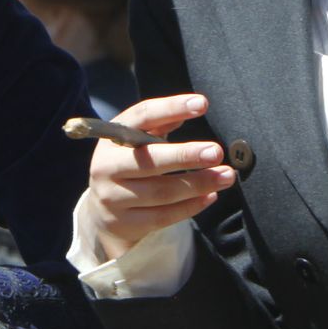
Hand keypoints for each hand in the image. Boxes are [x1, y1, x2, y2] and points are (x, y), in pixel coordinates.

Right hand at [78, 94, 234, 261]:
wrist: (101, 211)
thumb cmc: (128, 165)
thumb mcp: (136, 141)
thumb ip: (158, 124)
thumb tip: (186, 110)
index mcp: (112, 138)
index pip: (142, 117)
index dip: (171, 108)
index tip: (202, 104)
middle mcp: (106, 167)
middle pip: (150, 161)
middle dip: (186, 156)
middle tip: (216, 152)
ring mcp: (113, 198)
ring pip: (161, 192)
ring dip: (198, 183)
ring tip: (226, 176)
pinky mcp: (125, 224)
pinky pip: (163, 216)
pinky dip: (191, 206)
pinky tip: (210, 196)